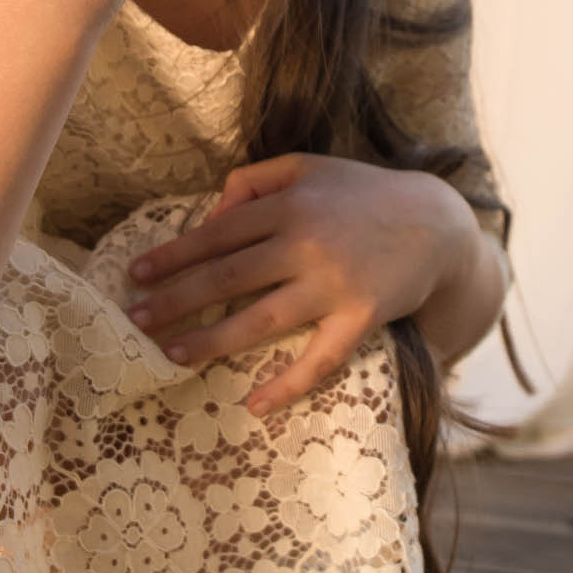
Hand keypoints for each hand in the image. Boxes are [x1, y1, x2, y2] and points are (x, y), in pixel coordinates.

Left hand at [124, 153, 481, 415]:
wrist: (437, 222)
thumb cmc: (363, 193)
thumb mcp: (309, 167)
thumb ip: (254, 181)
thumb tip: (208, 215)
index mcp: (291, 203)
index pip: (217, 233)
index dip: (173, 255)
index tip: (136, 275)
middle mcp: (307, 242)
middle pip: (227, 277)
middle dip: (175, 300)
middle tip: (134, 320)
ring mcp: (335, 283)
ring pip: (260, 319)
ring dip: (211, 340)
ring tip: (171, 355)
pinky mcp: (362, 317)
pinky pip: (320, 359)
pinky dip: (288, 385)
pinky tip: (255, 405)